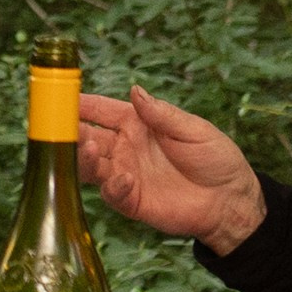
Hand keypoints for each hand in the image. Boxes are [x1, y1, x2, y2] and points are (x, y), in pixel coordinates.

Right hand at [76, 86, 265, 254]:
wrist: (231, 201)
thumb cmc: (216, 160)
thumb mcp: (194, 130)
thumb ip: (162, 114)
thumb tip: (136, 90)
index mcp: (136, 125)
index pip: (101, 110)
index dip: (81, 104)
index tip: (60, 98)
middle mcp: (124, 148)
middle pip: (87, 138)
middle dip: (71, 132)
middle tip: (61, 127)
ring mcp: (125, 174)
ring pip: (91, 165)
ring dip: (84, 158)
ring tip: (89, 150)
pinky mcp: (130, 200)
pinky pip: (111, 193)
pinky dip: (112, 186)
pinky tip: (124, 179)